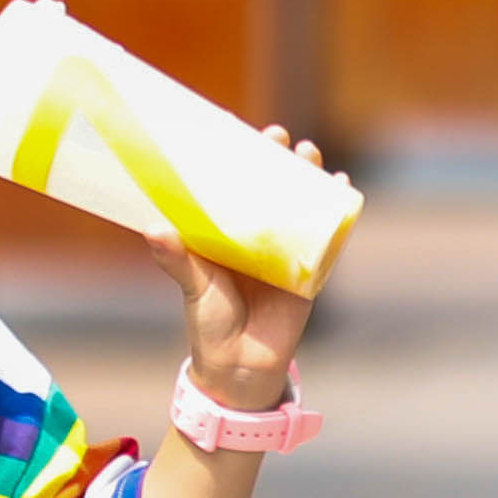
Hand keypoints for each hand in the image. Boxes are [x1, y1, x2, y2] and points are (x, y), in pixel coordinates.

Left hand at [169, 143, 327, 399]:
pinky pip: (327, 234)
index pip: (232, 186)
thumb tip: (154, 229)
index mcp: (224, 232)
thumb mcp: (193, 286)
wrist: (242, 365)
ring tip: (310, 153)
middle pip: (271, 187)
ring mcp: (285, 250)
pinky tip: (343, 186)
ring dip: (309, 176)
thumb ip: (177, 259)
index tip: (244, 132)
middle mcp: (255, 235)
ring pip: (301, 204)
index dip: (240, 158)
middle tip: (279, 138)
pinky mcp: (310, 268)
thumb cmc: (209, 322)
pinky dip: (338, 210)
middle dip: (278, 159)